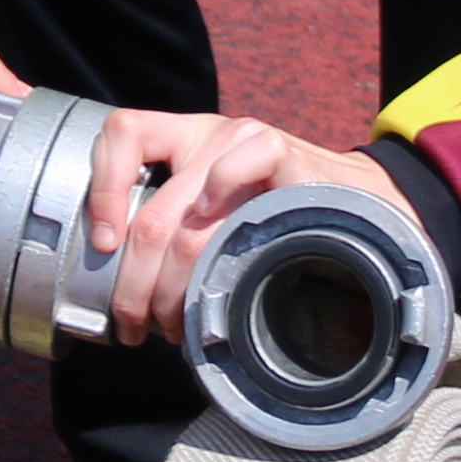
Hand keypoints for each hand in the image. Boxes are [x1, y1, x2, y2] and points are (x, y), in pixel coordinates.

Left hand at [84, 111, 404, 348]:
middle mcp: (209, 135)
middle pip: (150, 215)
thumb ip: (173, 234)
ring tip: (174, 326)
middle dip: (135, 286)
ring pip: (186, 221)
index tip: (101, 247)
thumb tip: (117, 299)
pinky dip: (224, 203)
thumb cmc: (277, 224)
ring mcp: (247, 142)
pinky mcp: (285, 154)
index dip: (100, 191)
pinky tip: (223, 251)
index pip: (122, 136)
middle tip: (135, 327)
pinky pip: (243, 166)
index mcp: (182, 140)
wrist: (360, 211)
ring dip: (173, 289)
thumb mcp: (215, 218)